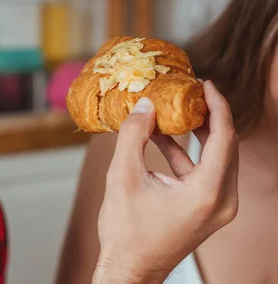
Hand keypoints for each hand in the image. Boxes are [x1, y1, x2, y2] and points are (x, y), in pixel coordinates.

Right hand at [92, 81, 238, 283]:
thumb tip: (144, 105)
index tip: (204, 84)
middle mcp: (221, 201)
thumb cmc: (126, 231)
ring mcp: (217, 208)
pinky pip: (205, 173)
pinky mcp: (206, 210)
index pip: (224, 138)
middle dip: (209, 116)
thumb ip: (133, 135)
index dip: (216, 106)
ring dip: (197, 134)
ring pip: (218, 159)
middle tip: (190, 92)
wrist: (129, 269)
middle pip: (226, 146)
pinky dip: (187, 153)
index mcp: (207, 193)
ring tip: (175, 110)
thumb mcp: (123, 176)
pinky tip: (162, 137)